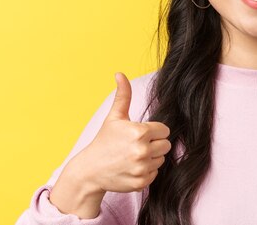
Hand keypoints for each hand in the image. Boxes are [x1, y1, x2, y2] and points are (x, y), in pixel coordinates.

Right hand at [76, 72, 171, 192]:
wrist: (90, 170)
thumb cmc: (104, 141)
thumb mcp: (114, 117)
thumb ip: (123, 95)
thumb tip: (120, 74)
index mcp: (139, 132)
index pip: (164, 130)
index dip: (154, 131)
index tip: (141, 134)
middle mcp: (142, 151)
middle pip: (166, 145)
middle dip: (155, 144)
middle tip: (137, 145)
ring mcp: (141, 168)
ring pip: (161, 159)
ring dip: (151, 158)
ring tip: (134, 156)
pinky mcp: (140, 182)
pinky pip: (155, 174)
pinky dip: (146, 172)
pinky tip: (132, 168)